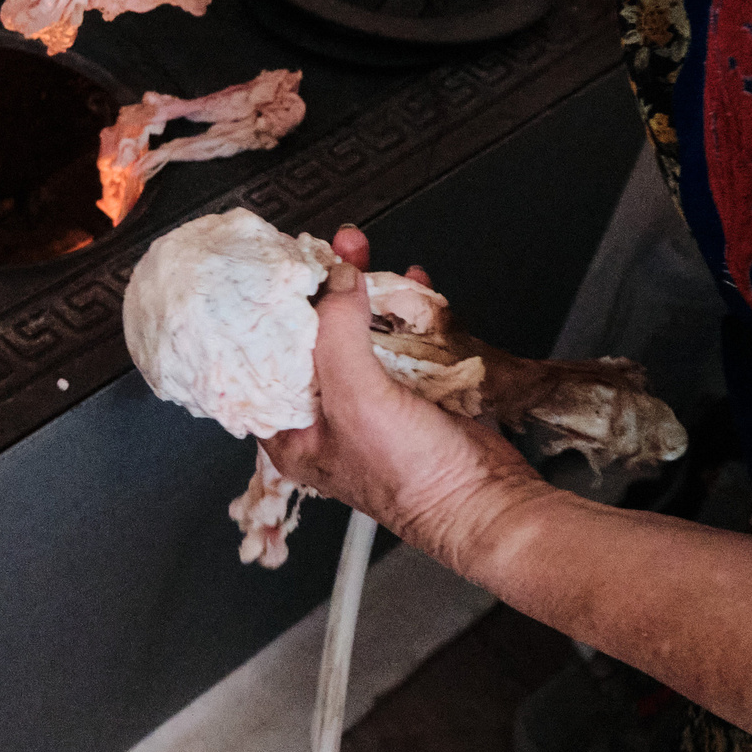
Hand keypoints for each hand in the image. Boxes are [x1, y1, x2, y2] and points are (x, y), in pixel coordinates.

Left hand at [259, 226, 544, 563]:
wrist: (486, 501)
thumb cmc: (410, 477)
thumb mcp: (355, 398)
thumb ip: (336, 333)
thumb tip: (336, 278)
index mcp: (291, 431)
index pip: (265, 359)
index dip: (272, 313)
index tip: (278, 270)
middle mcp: (325, 416)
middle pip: (314, 338)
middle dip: (325, 291)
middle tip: (333, 250)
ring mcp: (370, 402)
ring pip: (358, 333)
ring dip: (364, 294)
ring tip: (363, 255)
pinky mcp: (412, 392)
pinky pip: (400, 340)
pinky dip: (403, 311)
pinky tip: (407, 285)